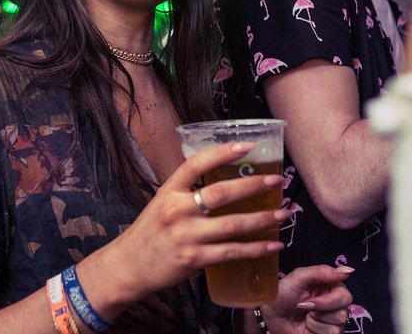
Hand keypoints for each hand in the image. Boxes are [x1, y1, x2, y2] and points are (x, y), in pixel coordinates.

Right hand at [95, 142, 287, 302]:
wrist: (128, 266)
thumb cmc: (149, 233)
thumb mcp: (161, 204)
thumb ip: (187, 193)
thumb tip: (222, 184)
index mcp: (169, 191)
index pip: (196, 164)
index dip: (222, 153)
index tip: (247, 146)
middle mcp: (177, 210)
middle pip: (221, 193)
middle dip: (253, 185)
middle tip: (277, 181)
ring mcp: (186, 236)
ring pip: (232, 225)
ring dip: (262, 219)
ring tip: (283, 213)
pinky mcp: (194, 259)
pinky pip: (232, 252)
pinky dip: (256, 249)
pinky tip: (272, 245)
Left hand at [262, 264, 352, 333]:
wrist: (270, 316)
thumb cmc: (282, 294)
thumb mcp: (299, 277)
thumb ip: (322, 272)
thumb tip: (348, 270)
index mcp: (330, 286)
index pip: (344, 294)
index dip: (330, 299)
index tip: (310, 299)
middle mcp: (334, 303)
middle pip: (344, 310)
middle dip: (321, 309)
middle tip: (304, 306)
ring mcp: (331, 319)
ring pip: (338, 323)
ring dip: (316, 320)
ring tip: (304, 315)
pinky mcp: (327, 332)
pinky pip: (331, 333)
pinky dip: (315, 329)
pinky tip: (306, 325)